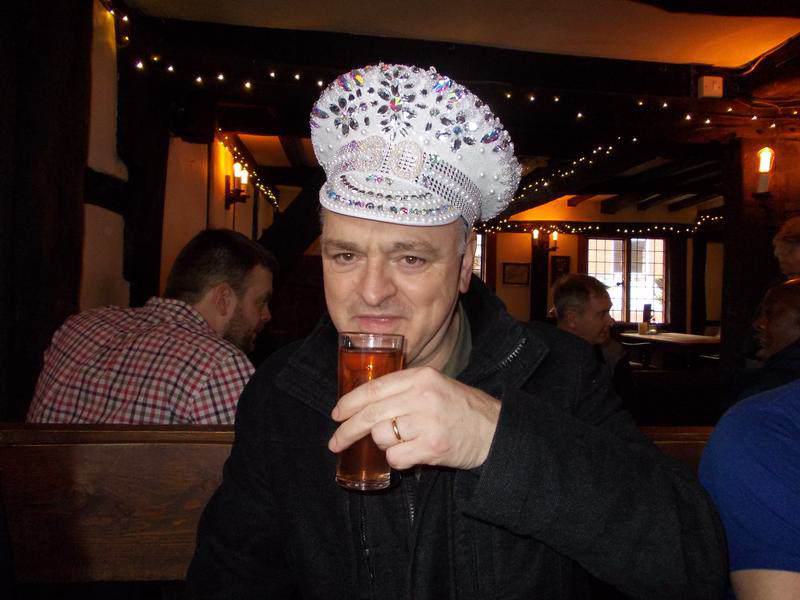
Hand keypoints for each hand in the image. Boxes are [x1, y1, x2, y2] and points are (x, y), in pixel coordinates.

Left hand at [328, 366, 500, 469]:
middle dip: (347, 430)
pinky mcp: (432, 446)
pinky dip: (397, 460)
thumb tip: (363, 403)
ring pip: (381, 436)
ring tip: (401, 442)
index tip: (336, 414)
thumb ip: (404, 389)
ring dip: (383, 444)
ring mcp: (428, 421)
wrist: (495, 430)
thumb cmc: (461, 409)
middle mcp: (423, 395)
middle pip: (370, 414)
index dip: (349, 402)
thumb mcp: (434, 386)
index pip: (374, 388)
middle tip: (336, 442)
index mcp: (421, 376)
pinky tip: (411, 454)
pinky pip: (396, 457)